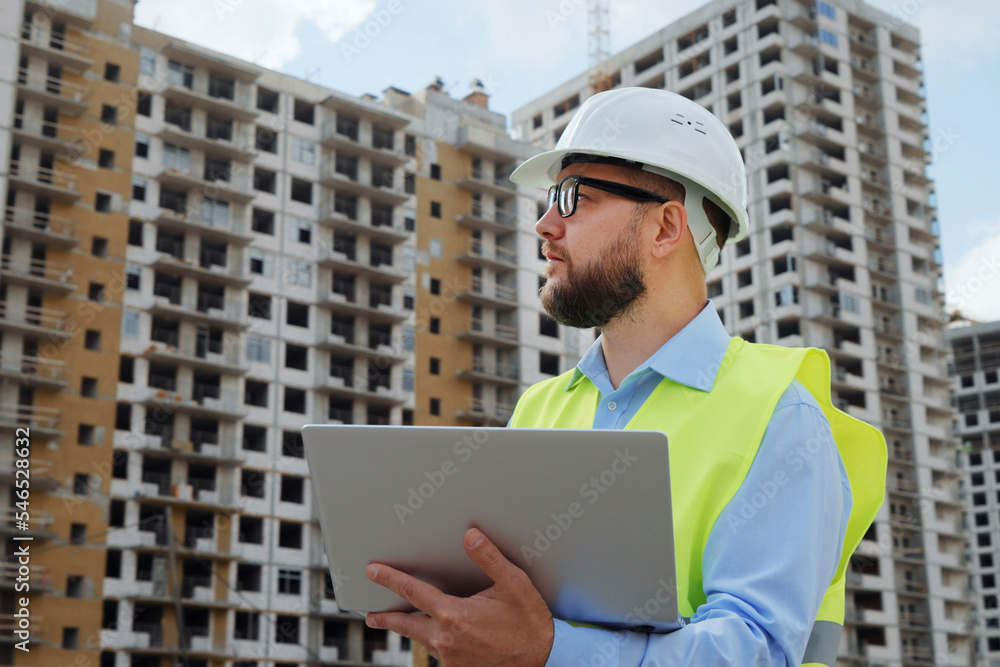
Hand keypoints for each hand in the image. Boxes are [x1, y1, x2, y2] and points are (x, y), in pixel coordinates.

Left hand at [365, 527, 553, 665]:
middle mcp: (446, 639)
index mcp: (454, 615)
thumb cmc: (529, 623)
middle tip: (372, 616)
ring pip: (423, 640)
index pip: (412, 592)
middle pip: (406, 625)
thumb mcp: (514, 584)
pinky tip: (438, 638)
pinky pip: (439, 653)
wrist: (542, 661)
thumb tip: (470, 536)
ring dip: (411, 630)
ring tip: (400, 623)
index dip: (390, 580)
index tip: (373, 571)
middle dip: (386, 619)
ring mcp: (450, 658)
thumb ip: (489, 558)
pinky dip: (434, 643)